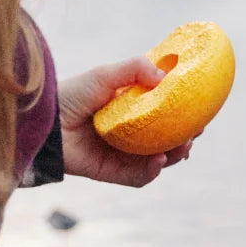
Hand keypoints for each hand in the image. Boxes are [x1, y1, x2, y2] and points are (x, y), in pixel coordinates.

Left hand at [56, 57, 194, 186]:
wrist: (45, 122)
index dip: (184, 116)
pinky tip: (158, 161)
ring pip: (158, 162)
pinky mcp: (113, 173)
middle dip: (185, 139)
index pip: (165, 116)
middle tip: (195, 133)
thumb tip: (164, 77)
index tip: (200, 112)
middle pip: (166, 141)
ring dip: (174, 156)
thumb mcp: (105, 75)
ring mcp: (123, 155)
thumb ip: (135, 69)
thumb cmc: (72, 94)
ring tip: (182, 147)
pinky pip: (140, 178)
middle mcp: (130, 135)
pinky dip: (152, 171)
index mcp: (131, 111)